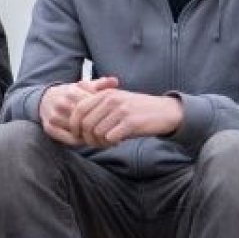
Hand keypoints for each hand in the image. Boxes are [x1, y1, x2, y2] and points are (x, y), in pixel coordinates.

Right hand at [39, 77, 119, 144]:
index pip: (93, 105)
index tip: (113, 119)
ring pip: (78, 131)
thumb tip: (116, 81)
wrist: (44, 100)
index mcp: (72, 91)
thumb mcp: (84, 86)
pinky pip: (69, 139)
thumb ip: (100, 84)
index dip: (104, 113)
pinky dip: (80, 141)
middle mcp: (62, 104)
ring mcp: (54, 116)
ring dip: (90, 136)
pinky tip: (87, 140)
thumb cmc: (70, 94)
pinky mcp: (49, 128)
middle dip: (98, 126)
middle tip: (111, 132)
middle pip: (86, 120)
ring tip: (102, 138)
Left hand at [69, 89, 183, 146]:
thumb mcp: (116, 98)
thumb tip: (74, 96)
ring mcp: (121, 110)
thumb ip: (96, 99)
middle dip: (87, 138)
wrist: (165, 112)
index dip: (74, 125)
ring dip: (100, 142)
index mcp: (104, 94)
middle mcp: (111, 99)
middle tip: (96, 143)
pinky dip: (111, 144)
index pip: (79, 110)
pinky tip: (117, 142)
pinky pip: (110, 138)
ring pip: (97, 133)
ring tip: (108, 142)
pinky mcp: (131, 122)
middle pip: (86, 124)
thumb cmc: (136, 109)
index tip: (77, 135)